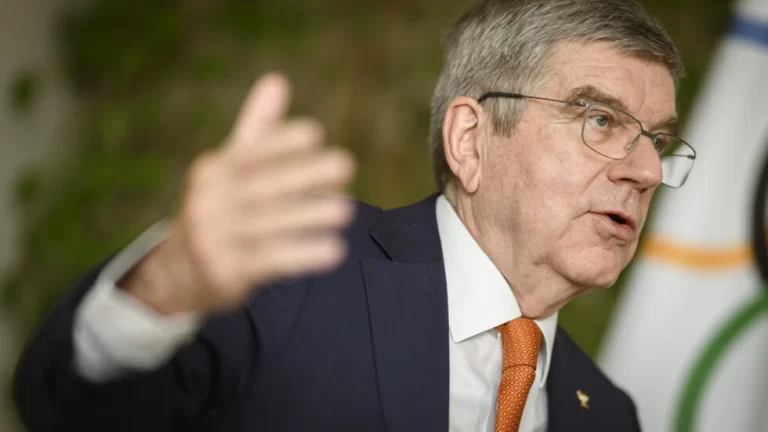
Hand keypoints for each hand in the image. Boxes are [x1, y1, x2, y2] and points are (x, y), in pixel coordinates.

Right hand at [122, 73, 355, 315]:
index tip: (314, 134)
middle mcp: (209, 201)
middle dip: (305, 175)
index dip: (280, 141)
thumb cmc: (218, 210)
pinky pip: (271, 261)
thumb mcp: (229, 169)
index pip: (250, 152)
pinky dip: (304, 255)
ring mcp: (214, 238)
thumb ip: (257, 129)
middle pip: (263, 186)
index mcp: (213, 171)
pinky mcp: (224, 272)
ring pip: (269, 225)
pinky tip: (335, 251)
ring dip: (311, 216)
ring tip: (348, 210)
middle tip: (345, 166)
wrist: (175, 272)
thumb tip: (277, 79)